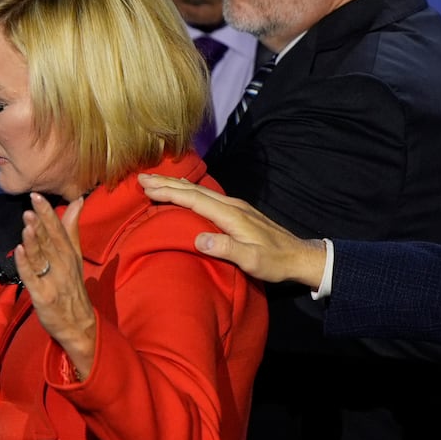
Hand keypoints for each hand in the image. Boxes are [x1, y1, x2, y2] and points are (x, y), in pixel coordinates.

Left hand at [18, 194, 96, 378]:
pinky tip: (18, 250)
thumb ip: (72, 228)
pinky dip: (25, 264)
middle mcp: (63, 265)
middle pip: (50, 241)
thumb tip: (76, 201)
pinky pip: (32, 278)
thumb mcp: (75, 255)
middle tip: (31, 205)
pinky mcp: (43, 296)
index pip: (59, 230)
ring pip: (42, 257)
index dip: (48, 213)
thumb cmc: (73, 286)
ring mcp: (53, 281)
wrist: (79, 324)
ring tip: (27, 223)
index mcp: (70, 254)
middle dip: (41, 223)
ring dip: (34, 240)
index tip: (37, 196)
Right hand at [139, 173, 326, 287]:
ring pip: (199, 190)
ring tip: (155, 180)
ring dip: (175, 184)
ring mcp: (235, 206)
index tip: (147, 187)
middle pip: (194, 189)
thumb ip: (226, 249)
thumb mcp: (252, 260)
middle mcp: (232, 205)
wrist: (299, 256)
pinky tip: (183, 189)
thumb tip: (199, 239)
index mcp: (231, 215)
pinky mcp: (237, 211)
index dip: (169, 192)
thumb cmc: (275, 262)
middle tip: (141, 177)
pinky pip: (206, 195)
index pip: (194, 199)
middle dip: (166, 183)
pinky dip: (188, 190)